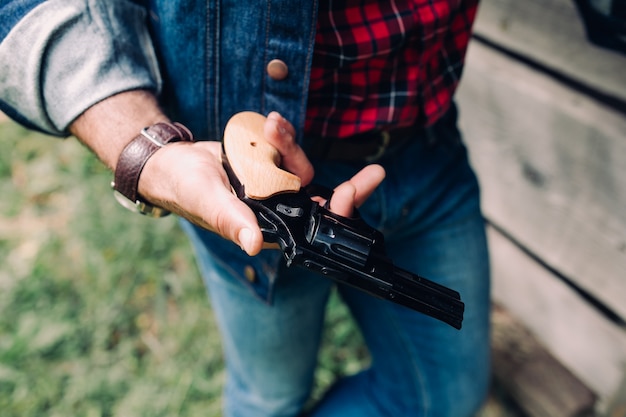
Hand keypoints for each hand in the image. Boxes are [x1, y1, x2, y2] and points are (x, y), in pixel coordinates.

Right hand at [141, 112, 384, 255]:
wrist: (173, 162)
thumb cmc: (184, 187)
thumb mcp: (208, 200)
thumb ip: (231, 220)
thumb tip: (251, 245)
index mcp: (267, 229)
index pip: (312, 230)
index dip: (336, 217)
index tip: (351, 195)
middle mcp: (277, 212)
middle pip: (323, 203)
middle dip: (348, 189)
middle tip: (376, 174)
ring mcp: (276, 189)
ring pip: (303, 170)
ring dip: (291, 146)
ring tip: (269, 126)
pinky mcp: (271, 167)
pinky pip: (289, 153)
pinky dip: (282, 137)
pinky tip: (269, 124)